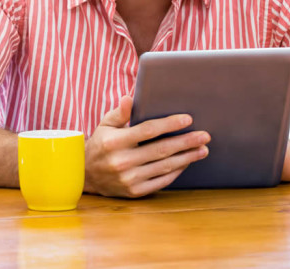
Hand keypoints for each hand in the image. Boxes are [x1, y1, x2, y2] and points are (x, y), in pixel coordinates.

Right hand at [84, 95, 210, 197]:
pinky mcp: (134, 192)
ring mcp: (129, 179)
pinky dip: (176, 171)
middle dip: (186, 142)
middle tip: (204, 136)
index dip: (169, 124)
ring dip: (187, 158)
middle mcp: (122, 161)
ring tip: (202, 150)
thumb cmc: (100, 144)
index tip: (188, 119)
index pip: (148, 130)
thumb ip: (119, 113)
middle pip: (161, 150)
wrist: (85, 175)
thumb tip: (130, 97)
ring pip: (165, 166)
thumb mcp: (105, 125)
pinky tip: (186, 162)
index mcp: (114, 142)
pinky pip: (161, 181)